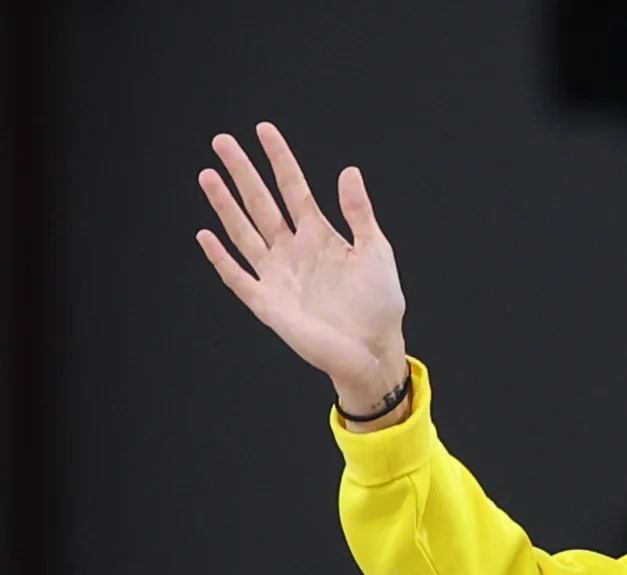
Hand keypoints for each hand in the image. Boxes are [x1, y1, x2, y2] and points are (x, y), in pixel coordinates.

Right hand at [196, 123, 407, 417]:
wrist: (373, 351)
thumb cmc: (379, 305)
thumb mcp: (375, 253)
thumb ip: (359, 213)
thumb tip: (349, 171)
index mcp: (320, 236)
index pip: (294, 188)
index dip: (279, 159)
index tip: (264, 130)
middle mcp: (293, 250)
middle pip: (261, 203)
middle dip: (243, 172)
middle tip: (222, 141)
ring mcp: (277, 275)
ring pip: (244, 232)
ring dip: (225, 205)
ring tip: (208, 175)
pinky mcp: (268, 303)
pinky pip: (238, 276)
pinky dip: (222, 258)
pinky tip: (206, 235)